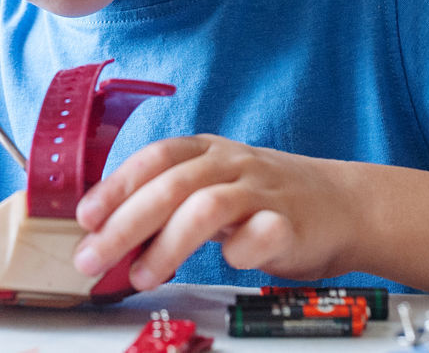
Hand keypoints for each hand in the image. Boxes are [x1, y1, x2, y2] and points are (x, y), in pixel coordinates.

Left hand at [71, 135, 358, 289]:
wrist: (344, 205)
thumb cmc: (264, 200)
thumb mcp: (211, 187)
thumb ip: (167, 204)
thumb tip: (106, 231)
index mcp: (206, 151)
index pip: (153, 158)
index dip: (115, 185)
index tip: (84, 218)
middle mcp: (231, 164)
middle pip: (170, 185)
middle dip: (125, 223)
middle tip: (93, 257)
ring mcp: (262, 191)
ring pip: (206, 207)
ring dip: (167, 243)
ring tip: (141, 276)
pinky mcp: (292, 223)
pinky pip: (262, 232)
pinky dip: (240, 249)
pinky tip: (225, 263)